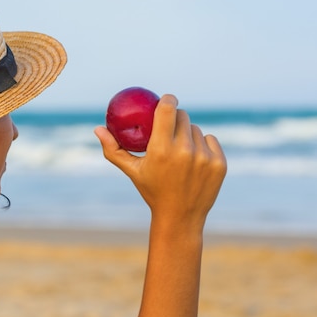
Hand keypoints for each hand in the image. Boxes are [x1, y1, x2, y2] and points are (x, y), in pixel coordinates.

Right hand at [94, 94, 226, 226]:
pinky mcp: (218, 163)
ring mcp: (204, 157)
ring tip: (180, 152)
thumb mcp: (132, 170)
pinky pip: (210, 140)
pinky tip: (195, 160)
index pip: (168, 109)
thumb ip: (114, 149)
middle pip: (183, 116)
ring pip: (196, 129)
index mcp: (161, 150)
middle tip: (170, 128)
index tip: (167, 99)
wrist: (180, 217)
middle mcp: (184, 151)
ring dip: (188, 135)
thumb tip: (98, 128)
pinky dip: (203, 146)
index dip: (168, 99)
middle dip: (175, 119)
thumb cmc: (152, 191)